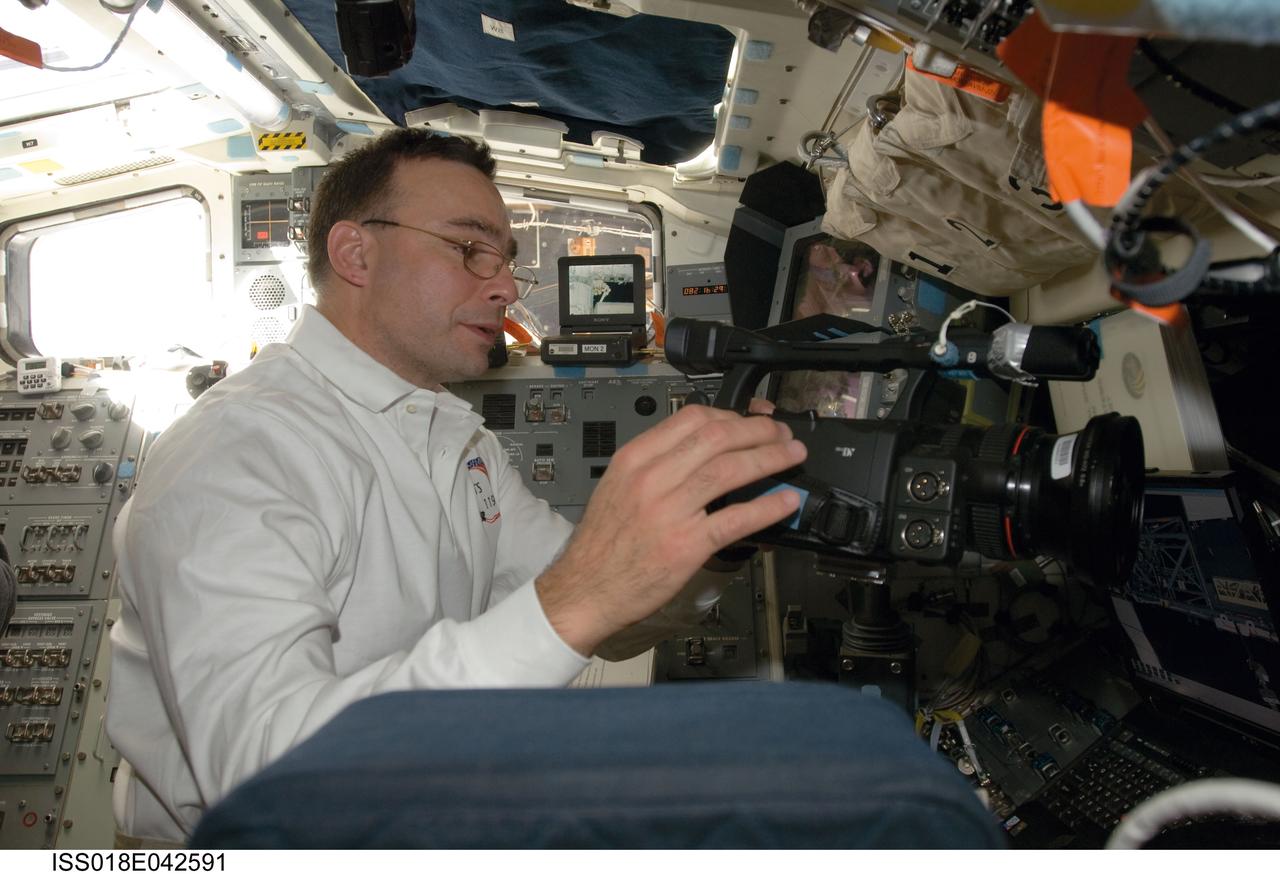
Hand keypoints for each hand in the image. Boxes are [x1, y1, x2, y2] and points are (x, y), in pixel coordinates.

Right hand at [535, 403, 804, 655]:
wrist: (585, 589)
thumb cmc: (602, 543)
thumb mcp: (619, 486)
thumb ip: (657, 464)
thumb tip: (705, 450)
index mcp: (635, 458)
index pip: (691, 418)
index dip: (731, 414)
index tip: (752, 419)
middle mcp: (652, 478)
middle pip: (717, 437)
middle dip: (758, 431)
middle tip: (782, 434)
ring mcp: (670, 510)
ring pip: (730, 470)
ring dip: (770, 458)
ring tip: (792, 456)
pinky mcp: (686, 545)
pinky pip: (736, 519)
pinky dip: (767, 507)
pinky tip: (786, 501)